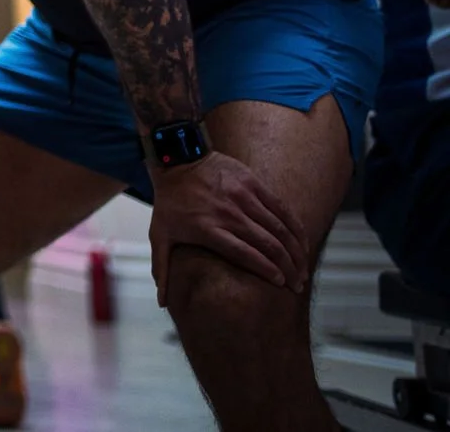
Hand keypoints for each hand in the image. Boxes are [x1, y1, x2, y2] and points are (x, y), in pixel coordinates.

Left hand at [147, 151, 309, 304]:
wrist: (177, 158)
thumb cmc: (169, 201)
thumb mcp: (159, 234)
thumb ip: (162, 269)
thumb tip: (161, 303)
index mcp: (208, 229)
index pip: (245, 254)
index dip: (267, 270)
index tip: (281, 283)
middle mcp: (229, 214)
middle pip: (268, 244)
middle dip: (288, 267)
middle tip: (298, 284)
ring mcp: (243, 197)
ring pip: (279, 228)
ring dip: (296, 251)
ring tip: (303, 270)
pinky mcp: (253, 183)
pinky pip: (281, 208)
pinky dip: (295, 227)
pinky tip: (303, 243)